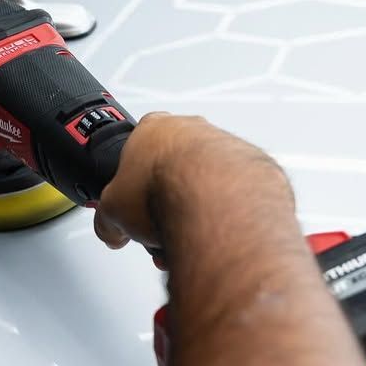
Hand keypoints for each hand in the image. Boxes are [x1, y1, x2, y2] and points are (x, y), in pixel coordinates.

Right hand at [94, 113, 291, 254]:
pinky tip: (215, 232)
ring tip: (188, 237)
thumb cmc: (168, 191)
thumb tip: (111, 230)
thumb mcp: (111, 210)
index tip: (134, 205)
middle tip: (161, 228)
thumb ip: (109, 218)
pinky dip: (227, 214)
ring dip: (197, 210)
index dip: (133, 184)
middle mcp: (193, 130)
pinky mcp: (256, 168)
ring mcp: (227, 146)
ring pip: (208, 183)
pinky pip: (237, 194)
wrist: (217, 203)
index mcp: (153, 128)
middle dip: (168, 202)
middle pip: (175, 169)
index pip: (137, 151)